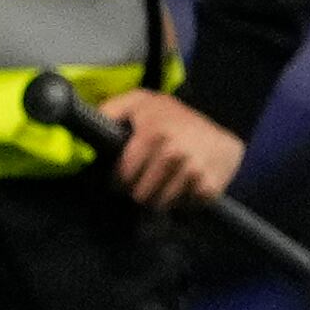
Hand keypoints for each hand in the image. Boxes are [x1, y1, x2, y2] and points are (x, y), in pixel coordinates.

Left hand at [103, 86, 246, 210]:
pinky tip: (179, 188)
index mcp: (153, 131)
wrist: (221, 139)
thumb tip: (88, 122)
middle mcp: (173, 151)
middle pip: (140, 193)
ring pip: (159, 203)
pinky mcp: (208, 187)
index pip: (124, 173)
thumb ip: (112, 109)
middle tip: (141, 184)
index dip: (118, 181)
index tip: (120, 180)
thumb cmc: (175, 120)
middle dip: (137, 191)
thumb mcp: (142, 101)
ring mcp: (192, 170)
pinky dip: (178, 203)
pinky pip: (181, 207)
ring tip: (159, 186)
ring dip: (157, 200)